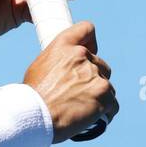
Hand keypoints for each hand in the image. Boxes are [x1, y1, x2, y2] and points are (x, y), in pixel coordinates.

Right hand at [23, 21, 117, 142]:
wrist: (35, 115)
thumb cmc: (33, 95)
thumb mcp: (40, 67)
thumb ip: (59, 61)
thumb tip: (68, 71)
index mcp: (64, 46)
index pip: (86, 29)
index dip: (90, 41)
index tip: (89, 52)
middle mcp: (82, 56)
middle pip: (100, 65)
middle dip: (92, 78)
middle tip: (77, 94)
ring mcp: (96, 75)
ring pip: (106, 86)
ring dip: (98, 97)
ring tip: (80, 109)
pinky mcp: (105, 95)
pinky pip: (113, 104)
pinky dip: (105, 112)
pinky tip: (91, 118)